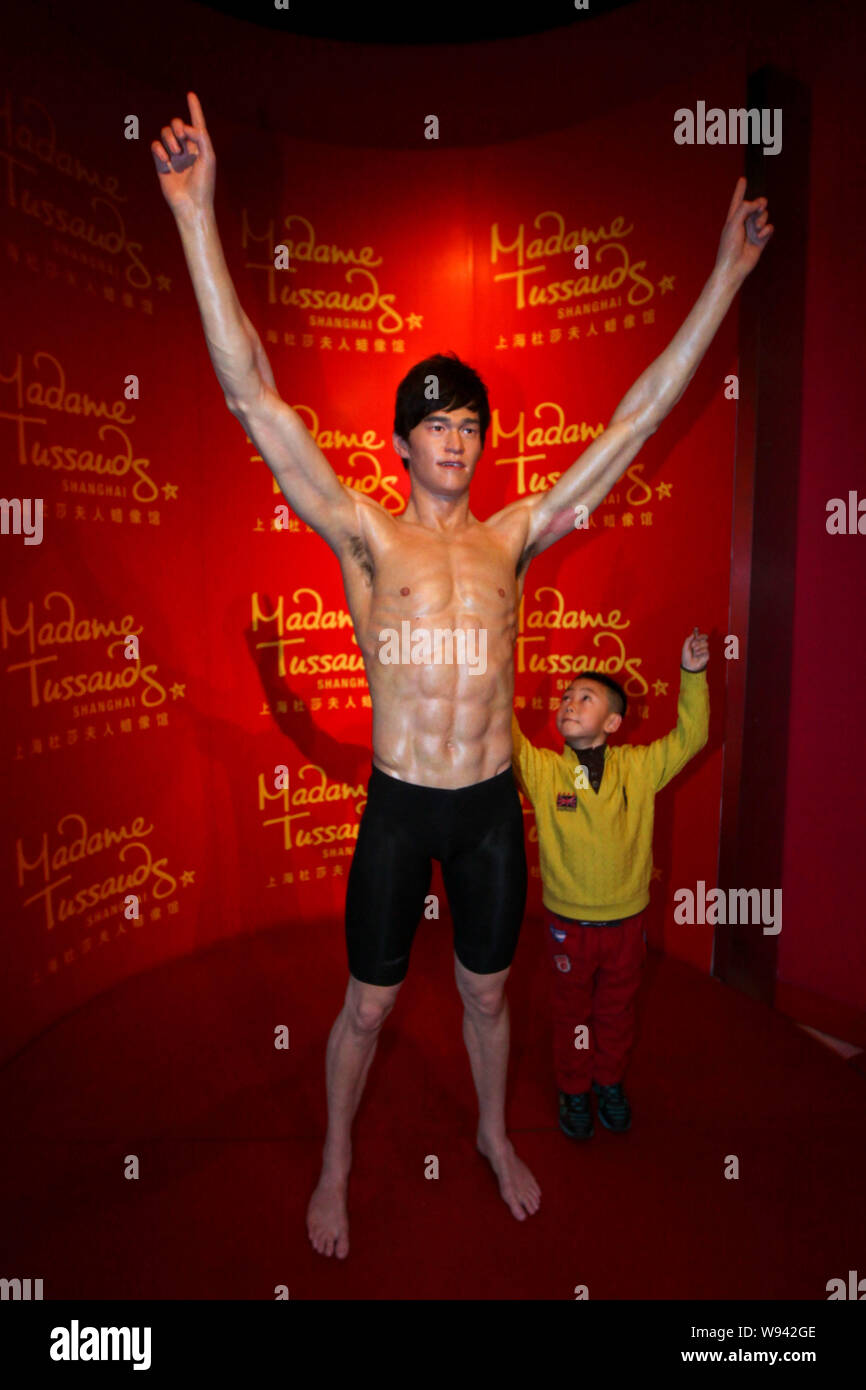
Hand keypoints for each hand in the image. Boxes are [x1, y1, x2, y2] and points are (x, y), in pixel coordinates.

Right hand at [151, 91, 214, 213]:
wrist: (191, 204)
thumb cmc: (204, 184)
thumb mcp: (209, 158)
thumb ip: (201, 137)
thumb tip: (186, 127)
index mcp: (200, 147)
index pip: (197, 124)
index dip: (194, 109)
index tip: (191, 94)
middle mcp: (186, 149)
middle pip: (177, 125)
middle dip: (177, 126)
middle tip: (181, 137)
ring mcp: (173, 156)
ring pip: (165, 133)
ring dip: (170, 139)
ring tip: (175, 153)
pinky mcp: (161, 164)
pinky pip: (155, 147)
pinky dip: (159, 150)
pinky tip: (166, 161)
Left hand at [681, 627, 708, 670]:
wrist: (688, 666)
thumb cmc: (686, 657)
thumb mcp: (685, 647)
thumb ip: (688, 640)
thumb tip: (693, 634)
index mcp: (696, 643)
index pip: (702, 636)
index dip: (701, 634)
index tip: (697, 635)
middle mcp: (701, 645)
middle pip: (705, 638)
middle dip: (699, 640)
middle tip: (693, 645)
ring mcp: (704, 650)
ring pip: (706, 643)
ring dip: (699, 646)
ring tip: (694, 651)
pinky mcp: (707, 655)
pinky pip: (706, 650)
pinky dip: (700, 652)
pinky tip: (697, 655)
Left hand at [714, 177, 772, 283]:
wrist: (734, 267)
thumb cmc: (729, 247)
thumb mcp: (733, 224)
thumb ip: (744, 209)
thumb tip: (758, 203)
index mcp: (733, 218)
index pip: (737, 201)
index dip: (740, 190)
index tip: (743, 179)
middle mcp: (744, 223)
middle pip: (756, 205)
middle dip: (760, 203)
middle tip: (760, 205)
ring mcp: (753, 231)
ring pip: (764, 216)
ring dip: (762, 220)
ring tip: (756, 229)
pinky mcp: (761, 239)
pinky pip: (769, 228)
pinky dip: (767, 230)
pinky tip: (761, 236)